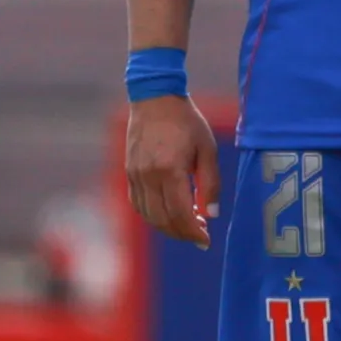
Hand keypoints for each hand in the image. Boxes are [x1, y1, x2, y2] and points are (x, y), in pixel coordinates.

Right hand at [124, 94, 219, 248]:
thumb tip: (211, 214)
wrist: (155, 99)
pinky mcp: (129, 172)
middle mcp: (148, 176)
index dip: (193, 232)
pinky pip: (138, 203)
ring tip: (187, 228)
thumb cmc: (187, 122)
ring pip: (148, 215)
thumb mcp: (207, 149)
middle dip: (182, 234)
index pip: (180, 213)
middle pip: (162, 219)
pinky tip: (168, 215)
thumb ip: (211, 183)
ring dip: (167, 227)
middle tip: (200, 237)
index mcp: (170, 170)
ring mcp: (135, 175)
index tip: (206, 241)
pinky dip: (152, 215)